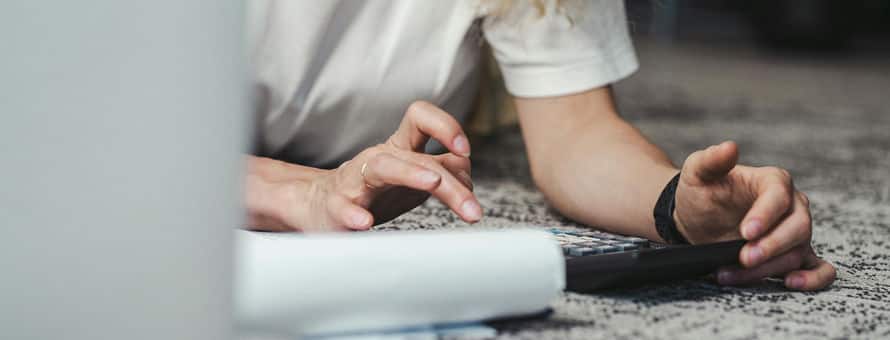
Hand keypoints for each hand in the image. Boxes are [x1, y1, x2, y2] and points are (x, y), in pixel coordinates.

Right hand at [245, 101, 478, 231]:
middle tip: (473, 211)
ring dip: (409, 173)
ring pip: (384, 167)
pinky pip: (344, 207)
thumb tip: (467, 171)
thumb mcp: (413, 177)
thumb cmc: (375, 192)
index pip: (422, 118)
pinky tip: (364, 224)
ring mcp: (356, 181)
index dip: (446, 126)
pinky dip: (354, 214)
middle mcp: (379, 158)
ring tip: (431, 183)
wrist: (320, 207)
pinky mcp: (337, 207)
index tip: (466, 150)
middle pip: (418, 158)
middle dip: (450, 184)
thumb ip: (443, 170)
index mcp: (399, 148)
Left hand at [673, 141, 835, 290]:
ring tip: (731, 273)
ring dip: (767, 268)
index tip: (745, 232)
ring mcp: (795, 232)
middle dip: (770, 246)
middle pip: (797, 227)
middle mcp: (792, 205)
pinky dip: (813, 278)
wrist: (697, 218)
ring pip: (797, 252)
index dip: (765, 216)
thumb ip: (711, 160)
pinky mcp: (793, 254)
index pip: (779, 197)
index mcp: (773, 181)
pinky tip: (790, 283)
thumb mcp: (697, 172)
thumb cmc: (701, 192)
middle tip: (742, 258)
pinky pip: (819, 268)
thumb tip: (729, 147)